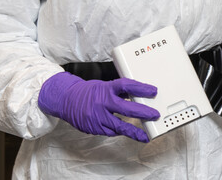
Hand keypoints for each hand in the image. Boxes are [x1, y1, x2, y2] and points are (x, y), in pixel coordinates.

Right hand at [38, 71, 158, 140]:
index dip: (141, 88)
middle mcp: (103, 103)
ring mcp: (98, 117)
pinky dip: (119, 131)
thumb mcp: (104, 86)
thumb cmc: (88, 92)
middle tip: (155, 115)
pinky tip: (126, 132)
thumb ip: (119, 91)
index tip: (153, 91)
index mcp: (106, 89)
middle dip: (143, 112)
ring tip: (145, 135)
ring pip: (119, 126)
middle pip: (127, 108)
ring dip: (134, 131)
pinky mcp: (95, 128)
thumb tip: (137, 94)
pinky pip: (111, 131)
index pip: (127, 86)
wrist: (67, 100)